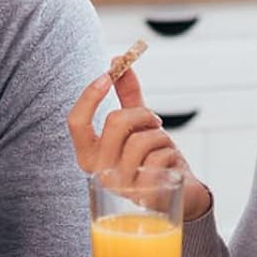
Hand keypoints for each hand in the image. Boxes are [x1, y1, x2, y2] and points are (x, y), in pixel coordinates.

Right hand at [67, 62, 211, 221]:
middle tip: (154, 122)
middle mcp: (99, 173)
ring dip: (161, 137)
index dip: (90, 95)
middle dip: (142, 114)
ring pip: (141, 140)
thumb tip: (117, 60)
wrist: (180, 196)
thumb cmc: (154, 160)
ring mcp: (121, 187)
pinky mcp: (144, 196)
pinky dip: (171, 154)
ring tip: (163, 148)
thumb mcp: (138, 126)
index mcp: (89, 156)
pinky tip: (170, 167)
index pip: (76, 122)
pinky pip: (160, 157)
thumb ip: (127, 96)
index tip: (109, 73)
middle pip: (115, 122)